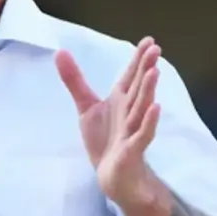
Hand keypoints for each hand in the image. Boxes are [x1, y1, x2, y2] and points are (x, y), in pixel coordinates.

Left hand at [55, 37, 161, 205]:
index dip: (138, 59)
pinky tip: (156, 108)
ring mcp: (133, 129)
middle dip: (146, 68)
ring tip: (155, 72)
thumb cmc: (104, 139)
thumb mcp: (86, 106)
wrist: (111, 175)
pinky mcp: (133, 149)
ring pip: (142, 107)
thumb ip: (74, 80)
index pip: (131, 75)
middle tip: (156, 49)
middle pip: (139, 87)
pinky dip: (149, 122)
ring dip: (149, 90)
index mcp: (121, 99)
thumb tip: (60, 51)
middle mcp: (129, 111)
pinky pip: (143, 134)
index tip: (149, 40)